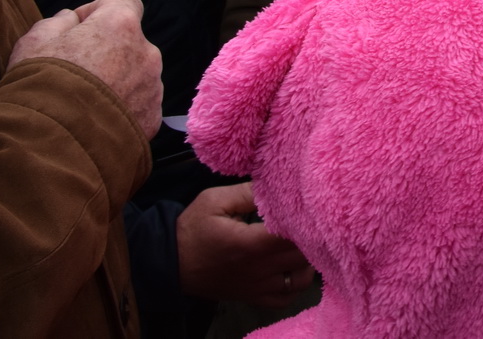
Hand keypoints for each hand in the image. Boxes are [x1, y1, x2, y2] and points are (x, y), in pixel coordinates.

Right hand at [9, 0, 161, 138]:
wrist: (51, 146)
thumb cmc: (39, 87)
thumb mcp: (33, 43)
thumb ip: (57, 22)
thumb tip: (70, 18)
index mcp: (120, 25)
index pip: (124, 1)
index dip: (98, 10)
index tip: (77, 27)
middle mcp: (147, 52)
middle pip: (129, 42)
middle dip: (106, 51)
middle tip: (74, 72)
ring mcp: (153, 88)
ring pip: (136, 75)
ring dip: (115, 81)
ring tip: (81, 102)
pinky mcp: (152, 118)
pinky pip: (138, 106)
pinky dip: (121, 109)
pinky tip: (93, 122)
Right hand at [178, 182, 313, 305]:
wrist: (168, 263)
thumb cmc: (192, 229)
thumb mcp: (214, 201)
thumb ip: (249, 192)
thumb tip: (279, 184)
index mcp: (251, 243)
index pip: (295, 233)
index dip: (308, 220)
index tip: (311, 206)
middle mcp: (259, 268)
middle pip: (304, 255)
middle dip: (314, 237)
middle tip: (312, 220)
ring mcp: (257, 287)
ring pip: (301, 279)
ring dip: (309, 261)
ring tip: (303, 243)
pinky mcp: (253, 297)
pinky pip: (285, 299)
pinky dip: (295, 285)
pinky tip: (292, 267)